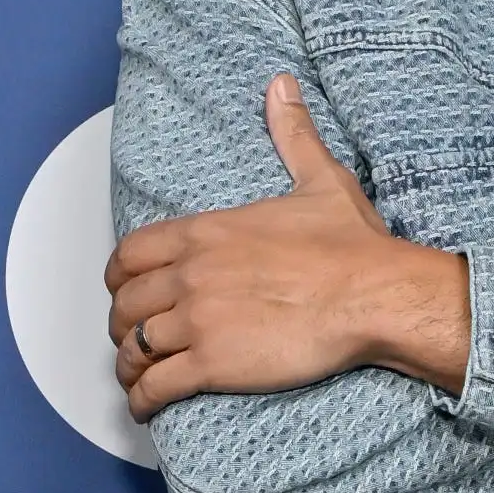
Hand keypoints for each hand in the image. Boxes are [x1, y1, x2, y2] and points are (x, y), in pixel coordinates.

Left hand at [105, 74, 471, 418]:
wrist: (372, 294)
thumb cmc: (351, 244)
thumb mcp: (318, 179)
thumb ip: (291, 134)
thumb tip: (282, 86)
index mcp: (206, 231)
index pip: (130, 254)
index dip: (121, 278)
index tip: (127, 292)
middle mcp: (191, 274)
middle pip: (124, 304)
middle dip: (122, 324)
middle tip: (133, 338)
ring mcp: (198, 320)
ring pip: (133, 347)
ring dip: (128, 365)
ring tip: (137, 378)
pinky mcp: (212, 363)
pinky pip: (156, 385)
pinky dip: (143, 399)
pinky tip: (147, 406)